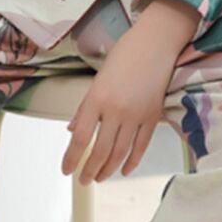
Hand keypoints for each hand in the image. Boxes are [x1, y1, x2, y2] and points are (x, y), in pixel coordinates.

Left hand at [60, 23, 175, 184]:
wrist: (155, 42)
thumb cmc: (126, 54)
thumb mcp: (99, 77)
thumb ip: (86, 107)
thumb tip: (72, 130)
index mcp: (97, 97)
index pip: (80, 137)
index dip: (72, 158)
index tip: (66, 169)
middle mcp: (116, 109)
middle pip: (100, 150)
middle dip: (89, 169)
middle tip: (83, 179)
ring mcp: (136, 115)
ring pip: (120, 153)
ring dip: (108, 170)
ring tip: (100, 177)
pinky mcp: (153, 116)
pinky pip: (141, 146)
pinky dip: (132, 162)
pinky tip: (124, 169)